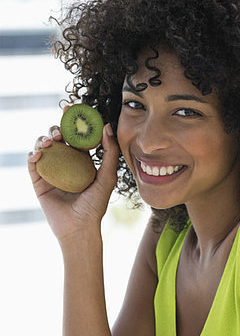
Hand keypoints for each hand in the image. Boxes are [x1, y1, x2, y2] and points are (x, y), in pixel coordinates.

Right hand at [28, 106, 119, 242]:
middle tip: (60, 128)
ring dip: (44, 139)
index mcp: (82, 161)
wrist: (79, 228)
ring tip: (50, 141)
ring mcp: (51, 172)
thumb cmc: (95, 205)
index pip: (76, 137)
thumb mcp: (108, 177)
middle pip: (58, 139)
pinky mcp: (38, 182)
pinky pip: (32, 164)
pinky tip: (39, 153)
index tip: (71, 107)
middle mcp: (66, 164)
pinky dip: (33, 154)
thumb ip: (109, 153)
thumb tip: (107, 126)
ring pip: (44, 147)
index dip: (72, 121)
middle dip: (57, 128)